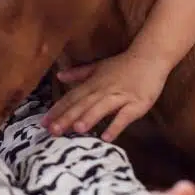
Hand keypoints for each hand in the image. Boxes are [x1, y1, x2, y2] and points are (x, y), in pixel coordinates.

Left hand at [40, 51, 170, 141]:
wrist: (150, 57)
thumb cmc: (123, 65)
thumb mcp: (98, 67)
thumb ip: (78, 74)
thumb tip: (59, 76)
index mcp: (93, 84)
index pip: (71, 98)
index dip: (57, 110)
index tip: (43, 123)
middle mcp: (103, 90)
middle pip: (82, 105)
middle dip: (67, 118)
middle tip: (53, 131)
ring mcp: (120, 96)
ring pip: (101, 108)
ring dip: (89, 118)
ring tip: (76, 130)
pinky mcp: (137, 103)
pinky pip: (125, 116)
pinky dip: (115, 126)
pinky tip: (106, 137)